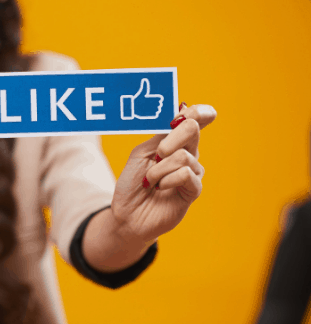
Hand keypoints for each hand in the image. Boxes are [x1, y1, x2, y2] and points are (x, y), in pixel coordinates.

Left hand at [110, 103, 217, 242]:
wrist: (127, 214)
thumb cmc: (132, 183)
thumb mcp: (142, 153)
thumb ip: (160, 134)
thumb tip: (181, 109)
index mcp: (175, 141)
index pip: (196, 118)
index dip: (196, 111)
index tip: (180, 114)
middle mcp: (188, 153)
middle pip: (192, 128)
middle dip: (170, 139)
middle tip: (157, 154)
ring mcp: (192, 172)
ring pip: (183, 156)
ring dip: (158, 169)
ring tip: (150, 181)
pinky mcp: (193, 191)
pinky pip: (186, 175)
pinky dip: (167, 180)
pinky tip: (160, 188)